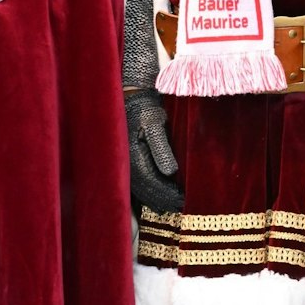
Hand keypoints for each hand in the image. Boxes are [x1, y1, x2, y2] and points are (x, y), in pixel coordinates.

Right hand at [125, 89, 184, 214]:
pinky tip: (155, 200)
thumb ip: (161, 148)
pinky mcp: (125, 159)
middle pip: (144, 188)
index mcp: (132, 155)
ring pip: (138, 187)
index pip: (150, 181)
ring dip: (154, 198)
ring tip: (170, 207)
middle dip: (162, 199)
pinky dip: (146, 192)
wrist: (131, 97)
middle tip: (180, 207)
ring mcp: (123, 162)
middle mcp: (124, 162)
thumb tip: (170, 172)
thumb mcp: (155, 124)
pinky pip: (134, 182)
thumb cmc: (145, 108)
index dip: (166, 193)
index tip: (181, 200)